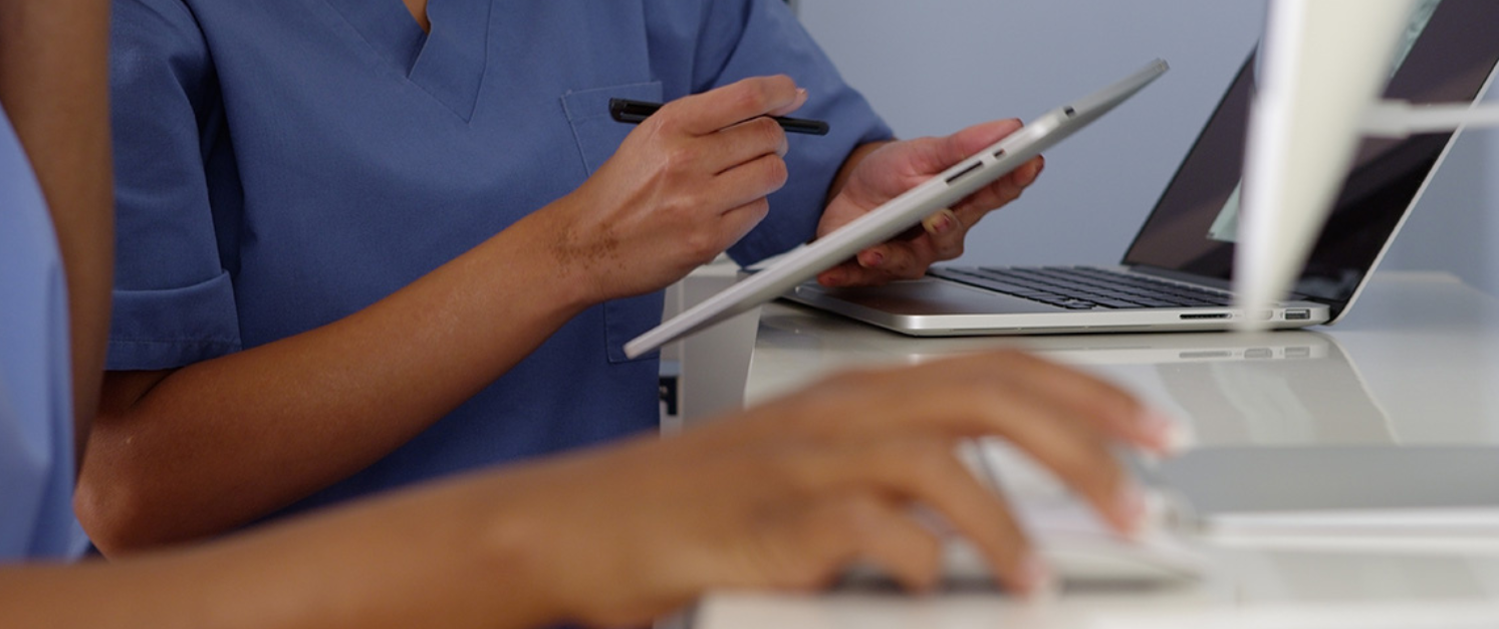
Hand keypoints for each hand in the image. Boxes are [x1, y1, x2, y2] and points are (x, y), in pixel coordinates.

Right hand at [477, 350, 1175, 626]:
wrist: (588, 521)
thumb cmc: (699, 504)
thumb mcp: (812, 474)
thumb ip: (898, 481)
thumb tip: (985, 521)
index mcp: (859, 394)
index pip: (994, 366)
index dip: (1085, 393)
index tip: (1149, 430)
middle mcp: (842, 413)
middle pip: (988, 394)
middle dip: (1083, 442)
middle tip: (1140, 496)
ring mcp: (807, 459)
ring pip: (941, 455)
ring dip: (1009, 520)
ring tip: (1045, 577)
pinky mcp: (773, 516)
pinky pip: (871, 527)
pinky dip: (921, 559)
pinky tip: (942, 588)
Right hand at [546, 76, 806, 302]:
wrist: (586, 243)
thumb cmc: (620, 190)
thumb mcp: (652, 137)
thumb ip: (705, 121)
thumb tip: (765, 106)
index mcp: (671, 126)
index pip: (746, 97)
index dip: (779, 92)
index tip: (791, 95)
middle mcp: (686, 159)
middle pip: (768, 136)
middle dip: (773, 141)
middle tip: (760, 149)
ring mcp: (698, 202)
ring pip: (771, 175)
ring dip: (763, 177)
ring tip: (736, 183)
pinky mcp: (708, 239)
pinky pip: (758, 212)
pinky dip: (748, 209)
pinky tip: (721, 211)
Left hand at [816, 120, 1044, 286]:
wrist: (849, 190)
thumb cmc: (893, 174)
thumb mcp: (923, 151)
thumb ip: (963, 146)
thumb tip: (1007, 128)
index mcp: (960, 201)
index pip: (995, 193)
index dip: (1014, 180)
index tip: (1029, 164)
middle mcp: (941, 233)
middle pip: (951, 234)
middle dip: (946, 227)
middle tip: (938, 218)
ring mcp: (911, 254)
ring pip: (910, 262)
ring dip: (891, 257)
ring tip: (873, 250)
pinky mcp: (877, 268)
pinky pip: (864, 276)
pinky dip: (847, 274)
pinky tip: (834, 271)